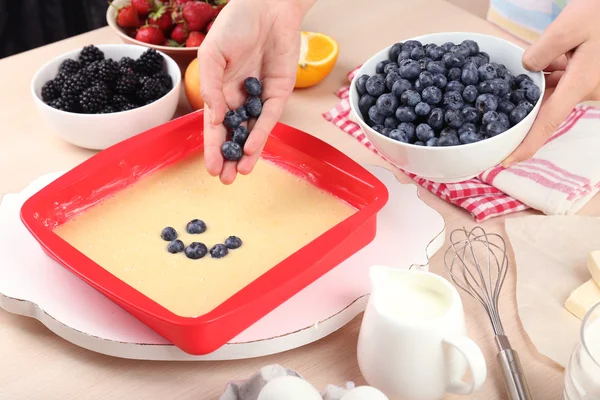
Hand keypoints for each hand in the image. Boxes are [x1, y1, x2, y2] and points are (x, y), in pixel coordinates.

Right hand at [198, 0, 313, 183]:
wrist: (267, 6)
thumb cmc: (236, 25)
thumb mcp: (212, 54)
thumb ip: (210, 85)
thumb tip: (214, 116)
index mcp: (220, 90)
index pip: (215, 126)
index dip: (212, 147)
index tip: (210, 168)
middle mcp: (239, 98)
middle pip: (234, 134)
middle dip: (230, 158)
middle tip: (226, 180)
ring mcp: (259, 97)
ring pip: (252, 131)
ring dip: (247, 153)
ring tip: (241, 173)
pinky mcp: (279, 93)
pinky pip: (269, 117)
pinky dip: (261, 133)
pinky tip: (253, 149)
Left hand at [503, 0, 599, 166]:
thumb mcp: (569, 25)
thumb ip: (542, 50)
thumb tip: (526, 68)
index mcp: (580, 85)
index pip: (547, 122)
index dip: (526, 144)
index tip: (506, 160)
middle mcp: (585, 90)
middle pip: (546, 108)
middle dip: (524, 105)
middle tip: (499, 101)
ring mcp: (588, 85)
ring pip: (552, 94)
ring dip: (536, 86)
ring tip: (528, 67)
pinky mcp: (587, 76)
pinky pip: (561, 83)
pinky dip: (547, 76)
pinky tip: (542, 61)